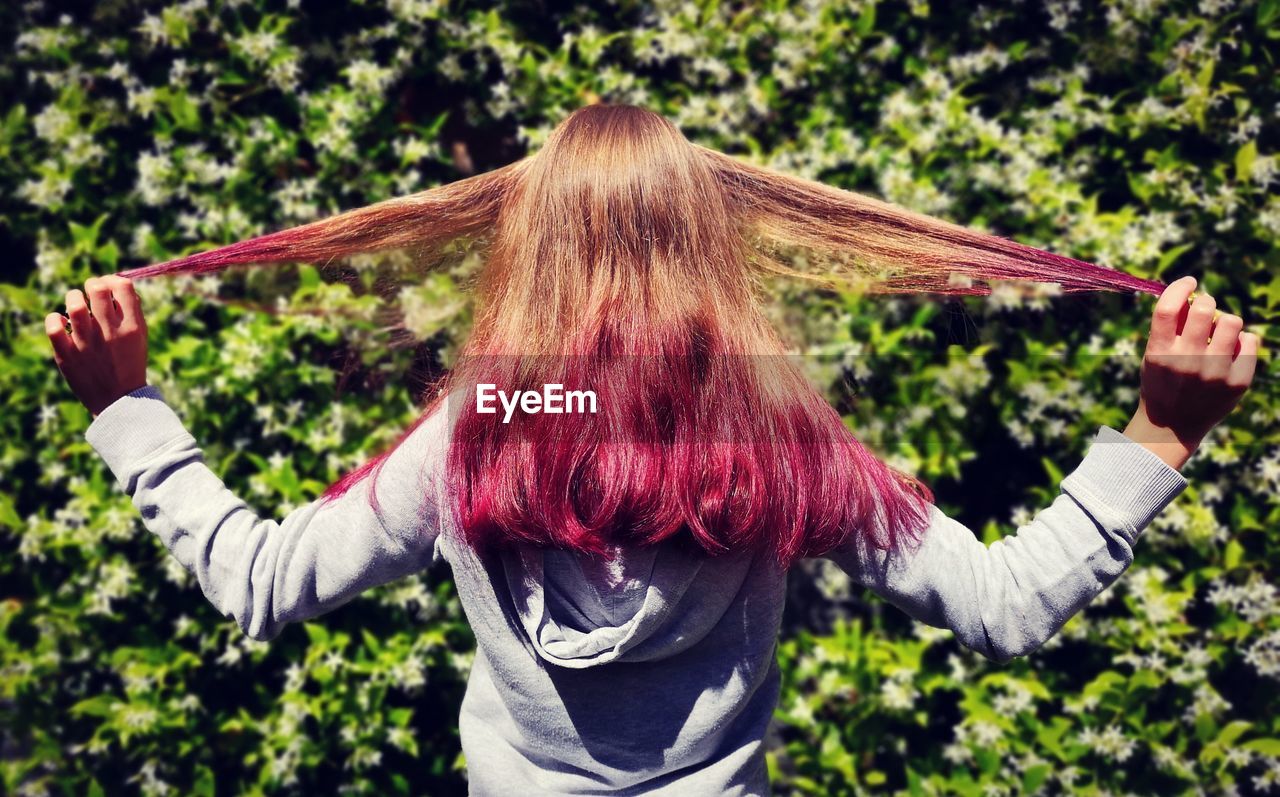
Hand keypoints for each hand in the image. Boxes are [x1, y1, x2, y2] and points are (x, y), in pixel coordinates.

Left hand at [45, 275, 148, 417]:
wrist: (119, 401)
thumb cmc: (129, 364)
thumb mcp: (140, 338)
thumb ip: (131, 311)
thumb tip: (117, 284)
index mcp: (132, 327)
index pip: (122, 286)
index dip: (112, 279)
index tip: (108, 286)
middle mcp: (111, 332)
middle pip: (98, 289)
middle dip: (92, 285)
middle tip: (89, 294)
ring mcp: (87, 344)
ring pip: (74, 304)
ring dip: (73, 298)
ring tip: (75, 305)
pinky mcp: (68, 355)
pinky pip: (53, 326)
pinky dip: (54, 319)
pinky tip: (61, 322)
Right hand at [1123, 275, 1258, 469]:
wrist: (1172, 427)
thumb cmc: (1162, 382)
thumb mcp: (1153, 355)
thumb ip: (1169, 327)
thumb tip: (1190, 291)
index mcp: (1160, 352)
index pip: (1168, 308)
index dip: (1180, 287)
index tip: (1189, 282)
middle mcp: (1187, 361)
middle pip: (1203, 308)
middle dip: (1205, 302)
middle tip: (1204, 309)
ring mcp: (1214, 372)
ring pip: (1231, 321)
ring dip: (1225, 321)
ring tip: (1219, 332)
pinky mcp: (1237, 382)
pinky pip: (1251, 341)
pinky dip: (1242, 340)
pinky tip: (1231, 349)